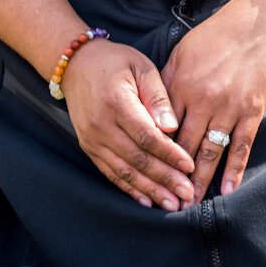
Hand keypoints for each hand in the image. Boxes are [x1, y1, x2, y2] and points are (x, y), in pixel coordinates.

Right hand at [62, 39, 195, 210]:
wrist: (75, 65)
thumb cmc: (116, 62)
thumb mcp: (141, 67)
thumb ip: (157, 96)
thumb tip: (172, 126)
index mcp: (117, 103)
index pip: (147, 136)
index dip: (169, 154)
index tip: (190, 166)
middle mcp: (101, 126)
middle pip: (137, 159)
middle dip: (164, 179)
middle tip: (187, 195)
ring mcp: (92, 140)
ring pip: (124, 171)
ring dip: (149, 190)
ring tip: (172, 204)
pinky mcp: (88, 147)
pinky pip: (110, 173)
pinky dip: (128, 189)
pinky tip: (146, 201)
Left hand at [162, 0, 265, 199]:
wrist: (256, 24)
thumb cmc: (215, 36)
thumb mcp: (181, 54)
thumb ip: (165, 84)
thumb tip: (151, 111)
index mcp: (182, 88)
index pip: (163, 130)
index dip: (154, 155)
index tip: (146, 175)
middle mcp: (203, 102)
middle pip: (185, 147)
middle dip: (174, 176)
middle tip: (166, 200)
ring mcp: (229, 108)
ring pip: (211, 152)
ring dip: (201, 181)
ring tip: (191, 203)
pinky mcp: (252, 111)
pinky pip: (242, 146)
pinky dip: (235, 170)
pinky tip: (227, 190)